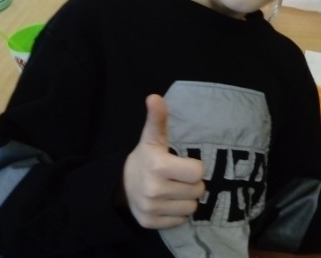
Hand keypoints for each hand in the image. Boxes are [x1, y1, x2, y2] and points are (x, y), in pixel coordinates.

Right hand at [124, 94, 205, 228]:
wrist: (122, 184)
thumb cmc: (146, 158)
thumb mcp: (152, 138)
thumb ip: (157, 119)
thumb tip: (154, 97)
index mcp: (158, 166)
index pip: (198, 172)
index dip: (194, 168)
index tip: (183, 165)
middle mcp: (153, 190)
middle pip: (198, 190)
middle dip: (192, 184)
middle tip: (178, 178)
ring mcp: (151, 208)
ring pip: (192, 208)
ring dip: (186, 199)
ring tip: (173, 190)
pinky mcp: (150, 223)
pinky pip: (181, 221)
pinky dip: (177, 213)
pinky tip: (167, 202)